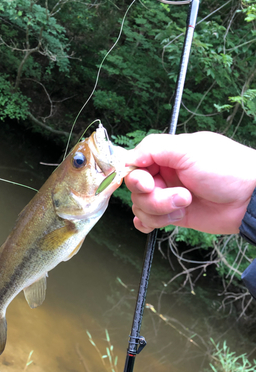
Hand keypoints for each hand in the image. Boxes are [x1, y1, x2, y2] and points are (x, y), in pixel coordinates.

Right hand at [124, 131, 255, 234]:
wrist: (250, 199)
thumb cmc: (226, 169)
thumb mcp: (189, 149)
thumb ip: (154, 148)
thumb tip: (128, 157)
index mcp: (166, 155)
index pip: (134, 164)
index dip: (135, 177)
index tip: (147, 183)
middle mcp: (165, 174)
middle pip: (136, 190)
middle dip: (154, 197)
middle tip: (180, 196)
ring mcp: (168, 196)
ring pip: (141, 207)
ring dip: (160, 211)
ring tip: (186, 205)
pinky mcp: (174, 215)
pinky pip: (148, 221)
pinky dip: (149, 223)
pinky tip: (160, 222)